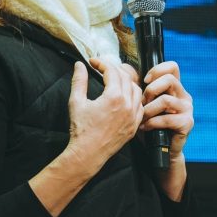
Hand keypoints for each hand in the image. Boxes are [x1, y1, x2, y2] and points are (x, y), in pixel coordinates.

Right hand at [65, 57, 144, 171]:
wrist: (88, 154)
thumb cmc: (81, 130)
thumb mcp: (76, 102)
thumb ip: (79, 81)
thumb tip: (79, 65)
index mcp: (114, 97)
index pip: (112, 71)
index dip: (101, 63)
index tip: (92, 62)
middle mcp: (127, 105)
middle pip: (125, 77)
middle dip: (113, 70)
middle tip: (102, 68)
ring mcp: (133, 116)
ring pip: (136, 90)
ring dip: (126, 81)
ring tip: (114, 80)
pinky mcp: (134, 125)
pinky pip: (140, 106)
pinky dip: (134, 97)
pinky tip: (124, 97)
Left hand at [139, 61, 193, 162]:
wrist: (161, 150)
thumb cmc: (150, 125)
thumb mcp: (146, 104)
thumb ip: (143, 90)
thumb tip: (127, 74)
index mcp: (175, 88)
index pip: (172, 67)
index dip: (157, 70)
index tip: (144, 81)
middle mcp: (183, 96)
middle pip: (169, 79)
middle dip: (151, 90)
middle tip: (142, 103)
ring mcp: (187, 109)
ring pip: (166, 100)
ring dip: (149, 109)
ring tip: (142, 118)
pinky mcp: (187, 123)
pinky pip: (167, 118)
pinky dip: (152, 123)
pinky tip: (145, 127)